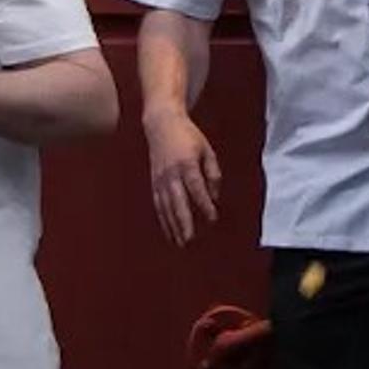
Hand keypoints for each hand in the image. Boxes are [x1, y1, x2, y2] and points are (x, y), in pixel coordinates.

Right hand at [142, 106, 220, 246]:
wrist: (161, 125)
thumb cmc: (189, 137)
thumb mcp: (207, 149)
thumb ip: (213, 172)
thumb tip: (215, 197)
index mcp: (187, 163)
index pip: (196, 188)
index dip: (204, 204)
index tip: (213, 219)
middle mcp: (171, 173)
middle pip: (178, 202)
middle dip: (184, 222)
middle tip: (189, 240)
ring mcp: (160, 179)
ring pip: (166, 207)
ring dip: (173, 226)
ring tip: (180, 243)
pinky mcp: (154, 182)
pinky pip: (158, 204)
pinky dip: (163, 219)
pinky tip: (169, 231)